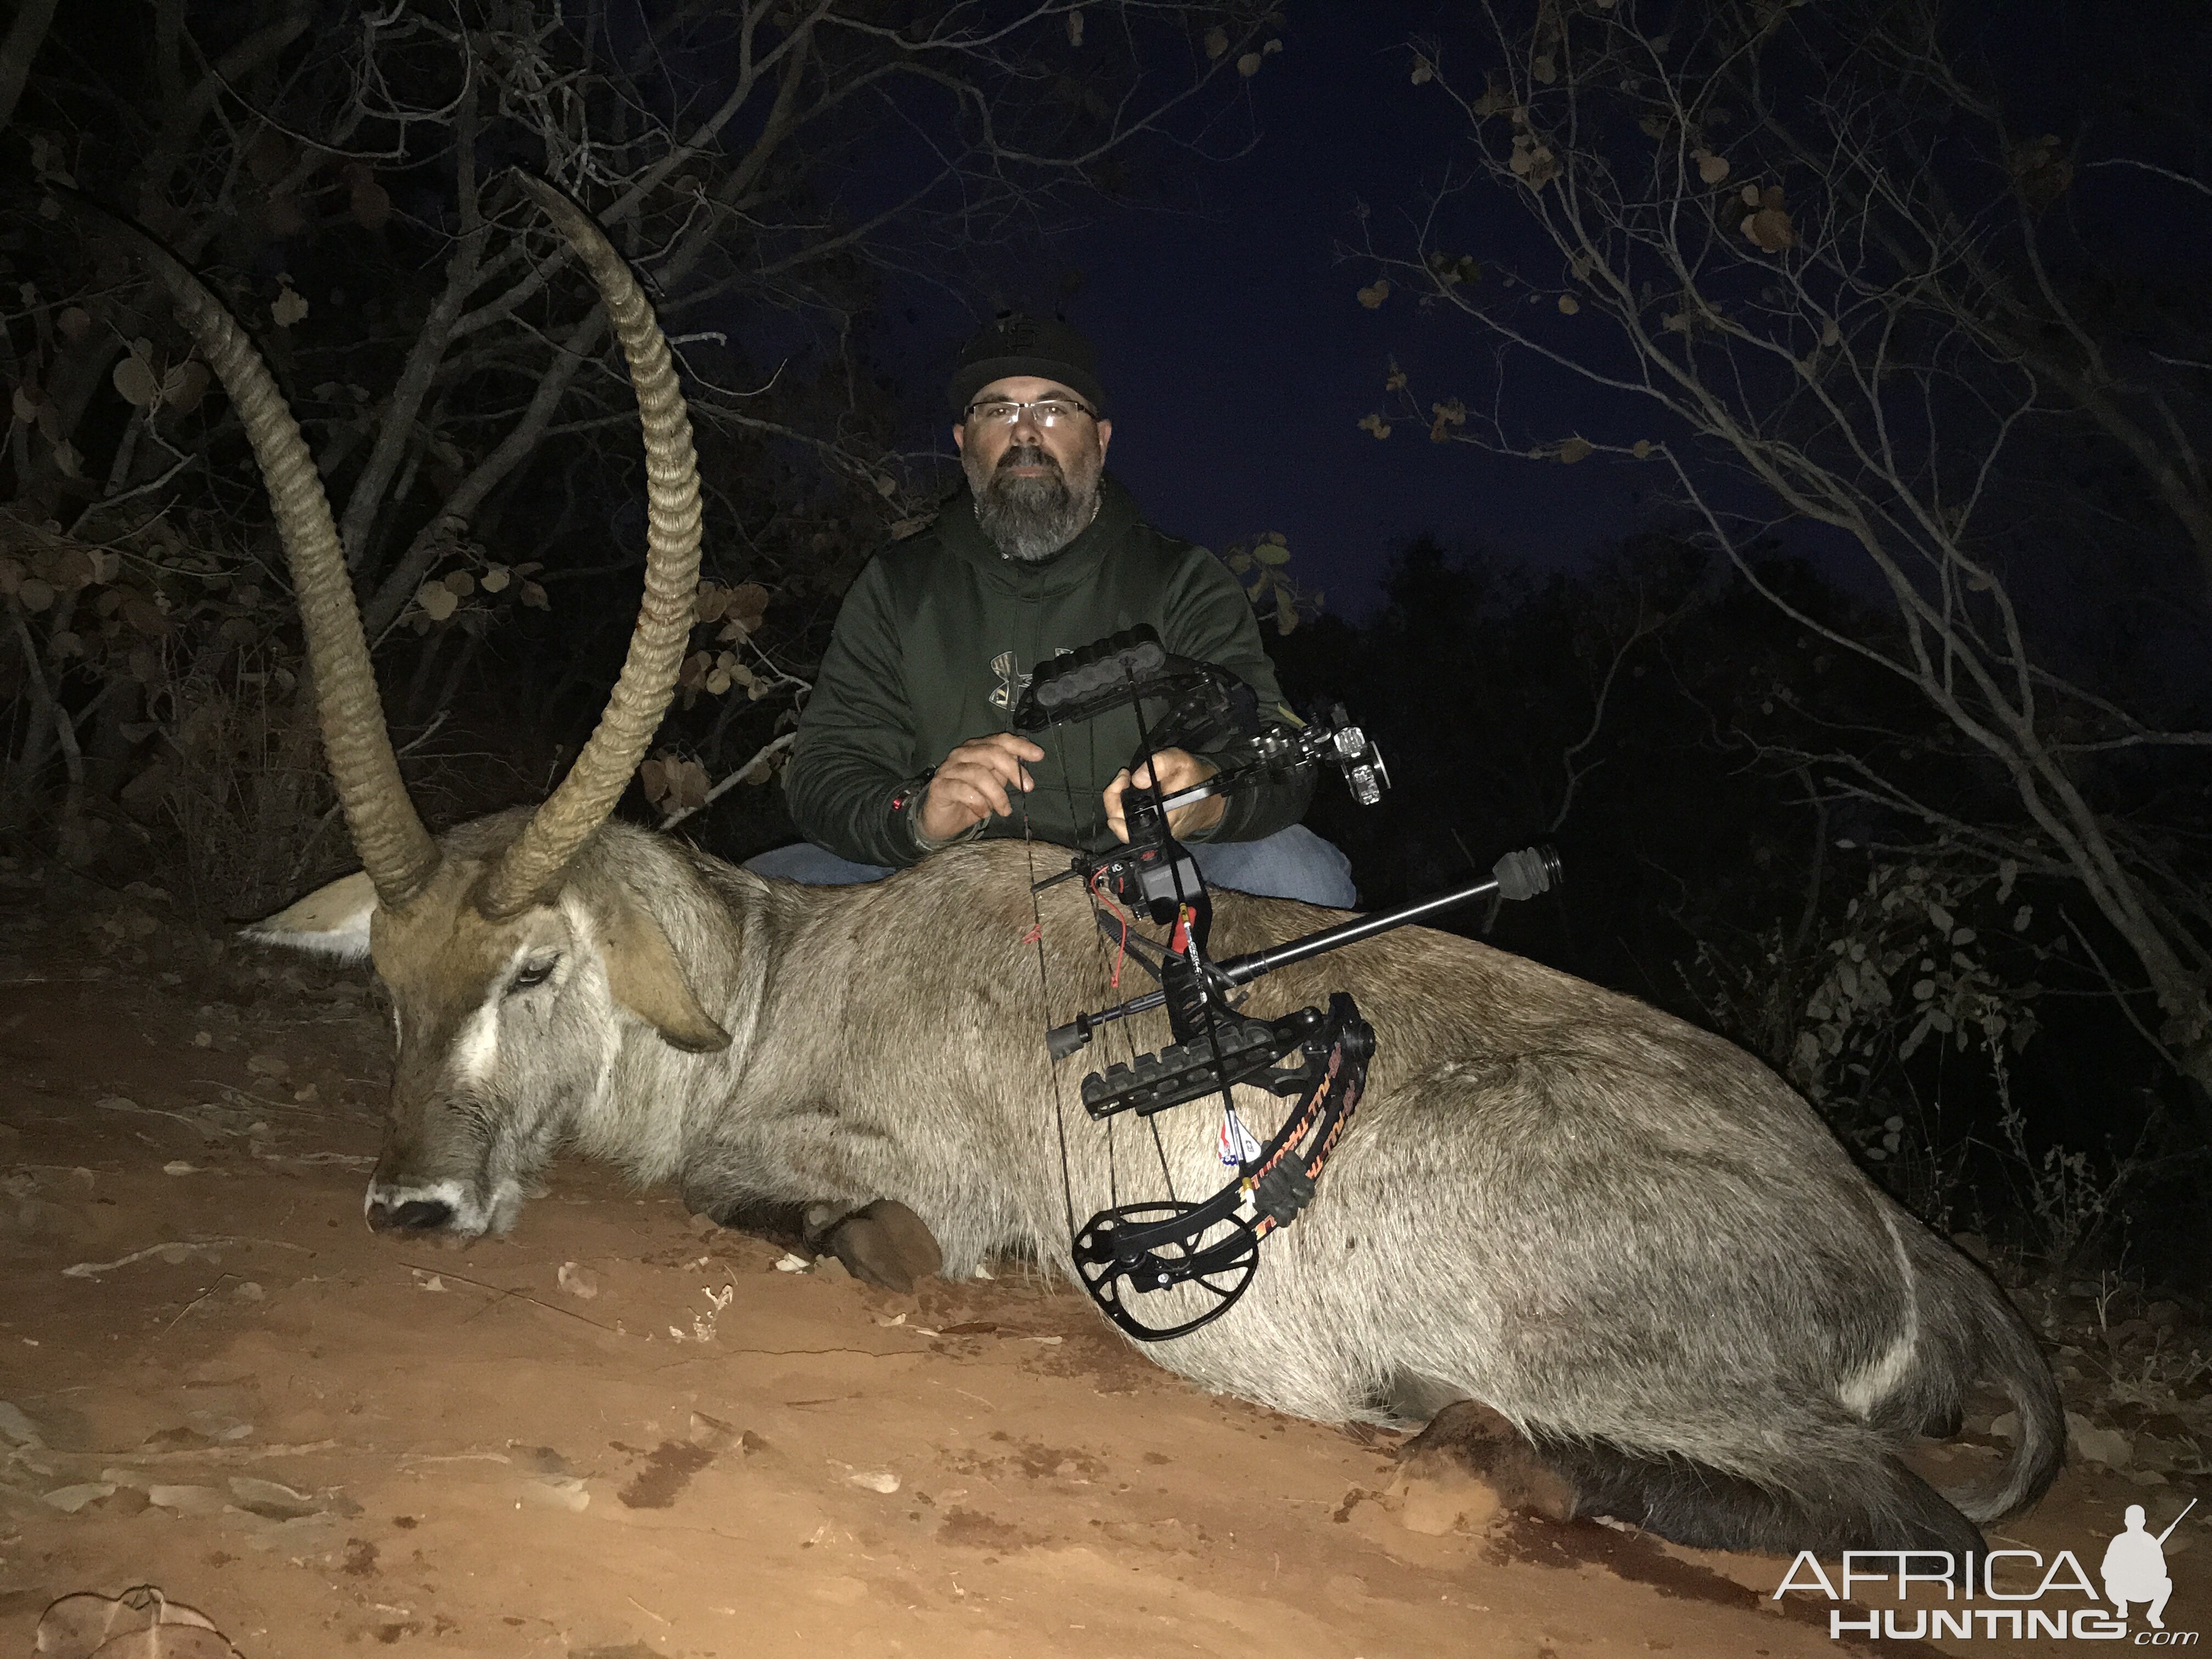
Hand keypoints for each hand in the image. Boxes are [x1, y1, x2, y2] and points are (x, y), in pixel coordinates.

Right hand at [917, 732, 1045, 844]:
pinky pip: (964, 791)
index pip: (1000, 740)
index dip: (1020, 746)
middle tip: (1027, 788)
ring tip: (1004, 810)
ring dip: (998, 795)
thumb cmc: (970, 799)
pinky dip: (980, 804)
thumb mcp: (994, 783)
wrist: (941, 820)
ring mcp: (949, 768)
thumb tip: (1029, 758)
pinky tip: (984, 813)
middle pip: (991, 753)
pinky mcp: (940, 786)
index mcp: (977, 748)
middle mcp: (962, 754)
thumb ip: (1006, 770)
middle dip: (1013, 770)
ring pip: (979, 774)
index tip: (1039, 755)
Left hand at [1103, 748, 1224, 843]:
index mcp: (1163, 820)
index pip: (1127, 828)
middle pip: (1120, 825)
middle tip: (1123, 777)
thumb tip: (1137, 779)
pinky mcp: (1154, 831)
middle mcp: (1156, 832)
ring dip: (1119, 803)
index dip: (1116, 804)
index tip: (1123, 779)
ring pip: (1124, 825)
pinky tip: (1131, 793)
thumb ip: (1161, 764)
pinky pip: (1132, 823)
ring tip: (1125, 783)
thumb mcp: (1181, 762)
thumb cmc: (1197, 780)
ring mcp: (1154, 833)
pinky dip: (1127, 807)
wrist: (1211, 798)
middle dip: (1114, 800)